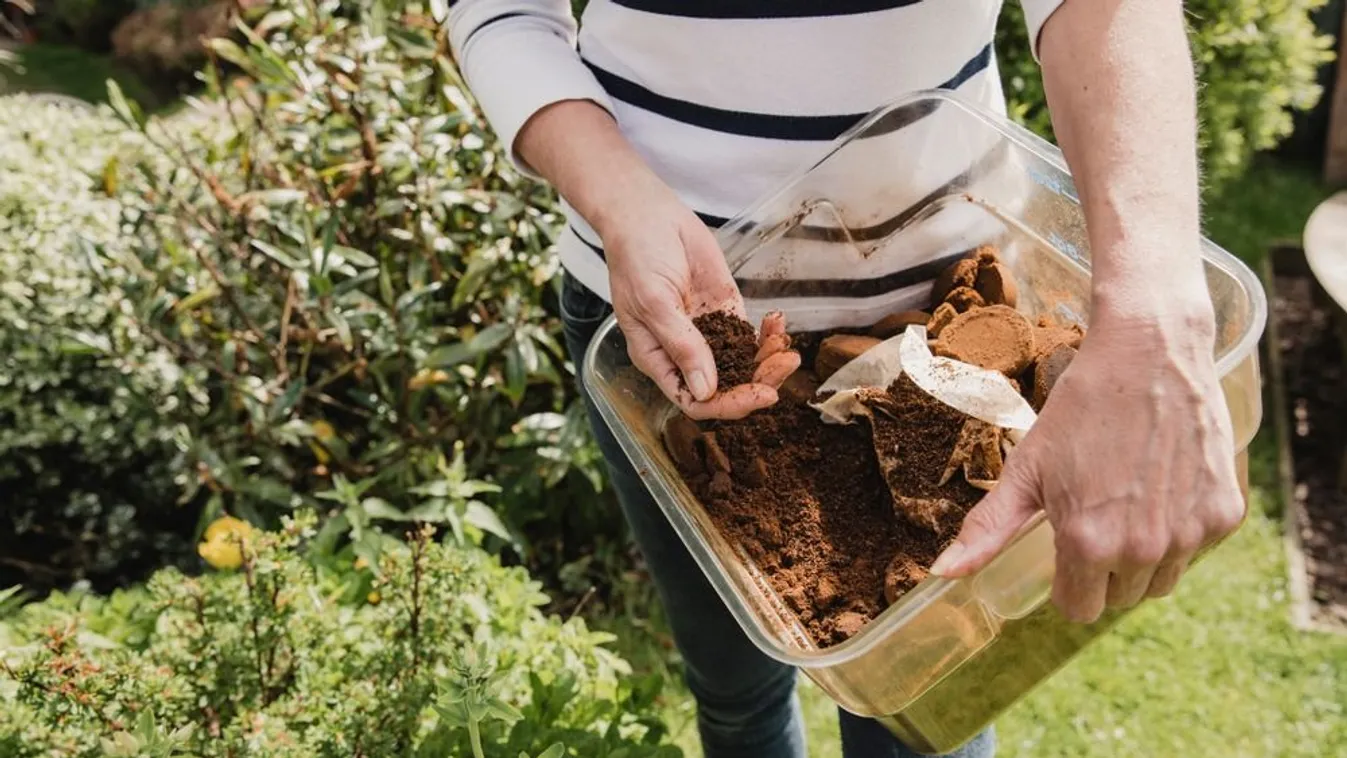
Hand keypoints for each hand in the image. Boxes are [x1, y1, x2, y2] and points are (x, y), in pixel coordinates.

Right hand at [601, 186, 799, 419]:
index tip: (759, 394)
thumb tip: (705, 390)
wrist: (647, 214)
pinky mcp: (725, 310)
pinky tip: (778, 323)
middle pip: (725, 387)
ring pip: (742, 363)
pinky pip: (750, 334)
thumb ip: (681, 345)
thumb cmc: (636, 257)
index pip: (694, 400)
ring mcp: (707, 332)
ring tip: (787, 347)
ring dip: (768, 360)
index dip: (727, 405)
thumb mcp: (654, 303)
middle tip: (785, 365)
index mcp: (658, 359)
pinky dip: (768, 334)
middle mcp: (684, 352)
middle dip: (758, 382)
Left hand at [929, 306, 1244, 622]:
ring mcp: (1190, 535)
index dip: (1067, 580)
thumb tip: (942, 575)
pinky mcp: (1224, 515)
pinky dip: (1181, 529)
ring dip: (1144, 556)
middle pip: (1119, 597)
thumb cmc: (1081, 408)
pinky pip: (1197, 549)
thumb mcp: (1026, 468)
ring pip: (1160, 581)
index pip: (1077, 608)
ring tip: (1129, 500)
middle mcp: (1143, 549)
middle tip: (1098, 511)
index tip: (1066, 543)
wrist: (1150, 354)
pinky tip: (1164, 485)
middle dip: (1104, 567)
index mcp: (1087, 544)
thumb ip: (988, 529)